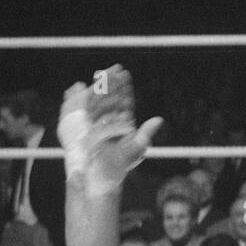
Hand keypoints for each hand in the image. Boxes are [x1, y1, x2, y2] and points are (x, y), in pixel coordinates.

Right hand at [60, 65, 163, 194]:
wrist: (101, 177)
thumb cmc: (120, 166)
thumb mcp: (134, 149)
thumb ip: (145, 134)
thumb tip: (159, 120)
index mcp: (127, 125)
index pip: (126, 102)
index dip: (125, 88)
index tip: (124, 74)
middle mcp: (115, 123)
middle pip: (114, 99)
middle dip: (114, 84)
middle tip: (114, 68)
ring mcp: (102, 125)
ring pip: (102, 103)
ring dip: (102, 88)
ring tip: (100, 73)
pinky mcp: (90, 129)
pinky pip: (89, 111)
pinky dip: (88, 99)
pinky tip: (86, 87)